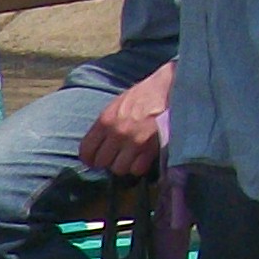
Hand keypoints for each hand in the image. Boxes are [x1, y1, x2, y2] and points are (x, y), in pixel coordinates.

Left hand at [77, 62, 171, 177]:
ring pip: (119, 169)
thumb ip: (105, 126)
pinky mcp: (151, 149)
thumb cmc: (144, 95)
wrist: (172, 89)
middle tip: (116, 156)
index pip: (86, 151)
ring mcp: (135, 142)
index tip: (94, 160)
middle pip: (102, 162)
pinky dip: (139, 166)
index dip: (90, 158)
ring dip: (124, 165)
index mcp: (105, 121)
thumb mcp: (117, 105)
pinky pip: (137, 169)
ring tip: (130, 156)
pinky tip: (143, 157)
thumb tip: (96, 147)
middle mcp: (118, 133)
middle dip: (108, 161)